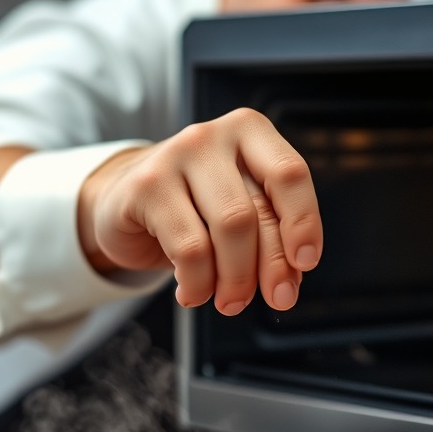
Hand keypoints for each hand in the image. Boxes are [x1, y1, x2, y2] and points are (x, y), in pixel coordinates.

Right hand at [78, 108, 321, 313]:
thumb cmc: (197, 204)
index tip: (306, 262)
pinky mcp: (145, 187)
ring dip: (236, 280)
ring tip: (230, 301)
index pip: (289, 174)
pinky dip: (198, 284)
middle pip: (256, 211)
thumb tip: (288, 279)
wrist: (127, 199)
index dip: (304, 222)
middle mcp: (212, 135)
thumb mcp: (242, 208)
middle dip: (271, 266)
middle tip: (276, 299)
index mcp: (250, 130)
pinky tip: (193, 292)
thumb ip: (271, 234)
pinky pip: (189, 249)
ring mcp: (174, 156)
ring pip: (228, 228)